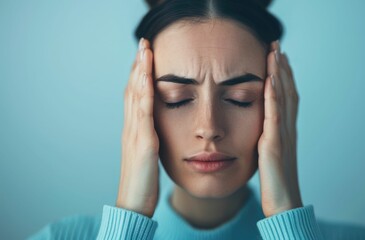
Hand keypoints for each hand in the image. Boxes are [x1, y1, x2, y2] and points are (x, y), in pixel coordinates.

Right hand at [116, 38, 159, 217]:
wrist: (133, 203)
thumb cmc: (142, 182)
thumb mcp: (147, 155)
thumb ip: (149, 138)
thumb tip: (155, 128)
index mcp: (134, 130)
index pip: (135, 96)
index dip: (139, 74)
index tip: (145, 55)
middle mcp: (132, 128)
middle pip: (132, 90)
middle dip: (138, 65)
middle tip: (144, 44)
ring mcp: (135, 134)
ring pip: (136, 97)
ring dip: (140, 72)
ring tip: (145, 51)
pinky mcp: (143, 144)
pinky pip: (144, 114)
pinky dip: (144, 94)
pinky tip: (147, 79)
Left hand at [258, 40, 302, 216]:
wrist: (283, 201)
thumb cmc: (276, 181)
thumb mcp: (271, 153)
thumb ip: (268, 137)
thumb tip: (262, 127)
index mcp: (285, 129)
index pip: (285, 96)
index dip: (283, 75)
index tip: (277, 56)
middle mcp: (287, 127)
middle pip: (287, 90)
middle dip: (282, 67)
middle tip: (277, 45)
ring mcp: (282, 134)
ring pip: (283, 98)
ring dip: (279, 74)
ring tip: (275, 52)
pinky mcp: (274, 144)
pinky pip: (274, 115)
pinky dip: (274, 96)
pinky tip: (270, 80)